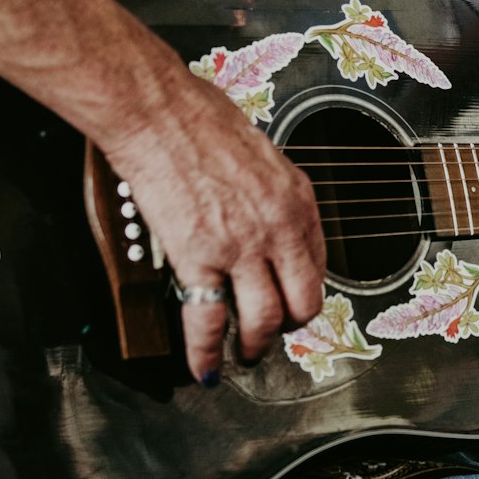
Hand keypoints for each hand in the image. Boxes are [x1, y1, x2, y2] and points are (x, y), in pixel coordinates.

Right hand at [105, 71, 325, 384]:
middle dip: (290, 326)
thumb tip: (264, 210)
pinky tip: (204, 366)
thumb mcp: (261, 153)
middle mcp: (279, 226)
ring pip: (264, 320)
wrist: (160, 111)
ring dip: (255, 346)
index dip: (305, 290)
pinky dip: (206, 352)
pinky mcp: (198, 258)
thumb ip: (268, 192)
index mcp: (297, 198)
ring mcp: (241, 246)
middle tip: (277, 334)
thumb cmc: (201, 118)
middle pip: (302, 300)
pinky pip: (208, 320)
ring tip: (245, 355)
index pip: (318, 263)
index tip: (294, 300)